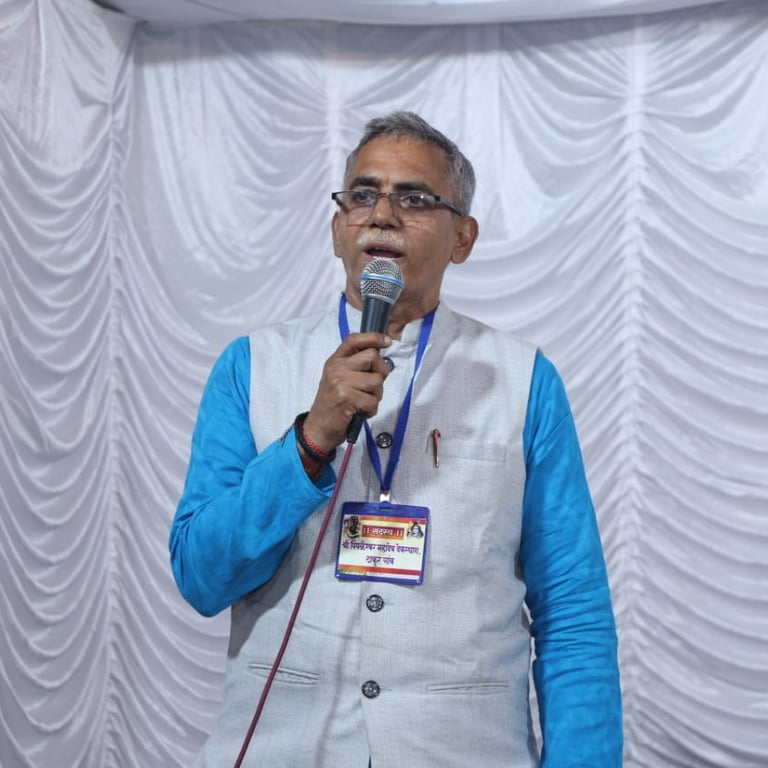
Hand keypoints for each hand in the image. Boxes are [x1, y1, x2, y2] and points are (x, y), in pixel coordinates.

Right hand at [302, 332, 391, 450]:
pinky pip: (373, 401)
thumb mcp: (337, 379)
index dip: (373, 337)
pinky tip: (360, 412)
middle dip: (381, 372)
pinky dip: (371, 410)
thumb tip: (379, 357)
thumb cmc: (332, 404)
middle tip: (373, 386)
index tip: (386, 341)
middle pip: (372, 357)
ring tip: (363, 402)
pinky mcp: (347, 398)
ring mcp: (341, 383)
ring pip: (376, 381)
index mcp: (335, 361)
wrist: (318, 428)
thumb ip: (354, 366)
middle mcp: (337, 368)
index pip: (354, 340)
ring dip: (376, 395)